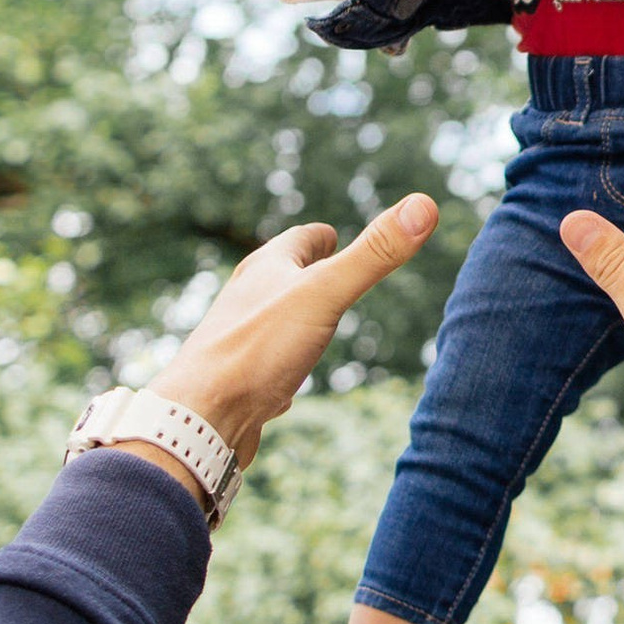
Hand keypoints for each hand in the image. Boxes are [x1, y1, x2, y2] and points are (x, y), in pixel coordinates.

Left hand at [139, 194, 437, 480]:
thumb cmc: (257, 351)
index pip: (297, 240)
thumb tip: (425, 204)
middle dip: (304, 270)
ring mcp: (241, 340)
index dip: (319, 236)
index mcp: (266, 269)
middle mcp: (248, 300)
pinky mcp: (239, 381)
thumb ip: (374, 255)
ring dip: (293, 314)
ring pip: (272, 319)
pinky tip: (290, 377)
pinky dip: (283, 359)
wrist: (199, 418)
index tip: (331, 234)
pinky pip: (266, 362)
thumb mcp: (325, 294)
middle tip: (327, 268)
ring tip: (313, 321)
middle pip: (280, 276)